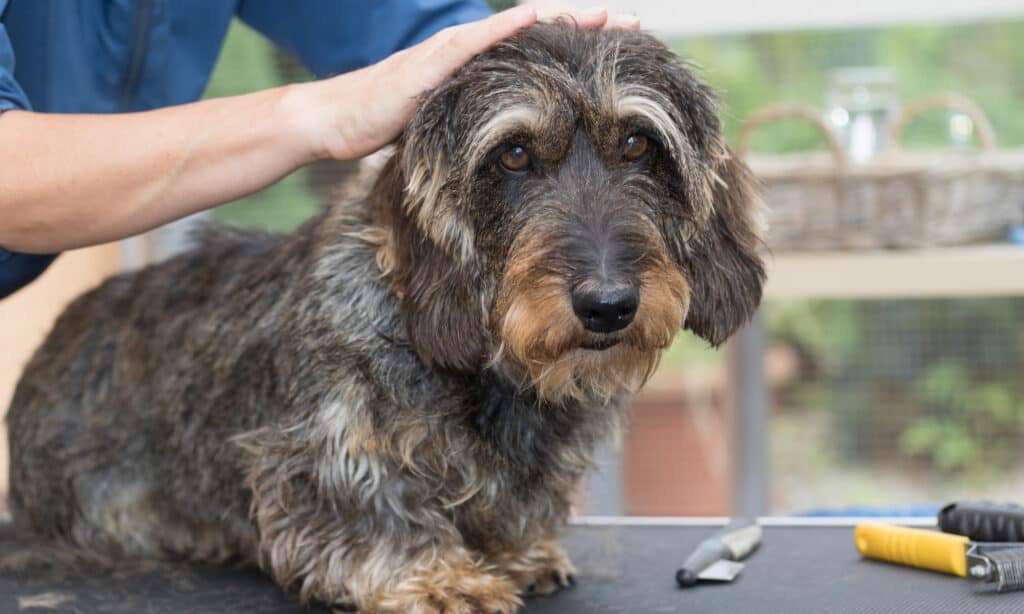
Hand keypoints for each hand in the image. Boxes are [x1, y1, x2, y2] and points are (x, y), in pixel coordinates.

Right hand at [307, 5, 640, 160]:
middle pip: (536, 34)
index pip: (536, 52)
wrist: (336, 122)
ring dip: (558, 20)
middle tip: (634, 22)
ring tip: (601, 14)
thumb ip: (477, 130)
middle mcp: (469, 54)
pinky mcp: (430, 64)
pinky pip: (473, 43)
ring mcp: (450, 54)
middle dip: (585, 25)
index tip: (623, 47)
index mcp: (478, 71)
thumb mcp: (443, 131)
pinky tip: (535, 18)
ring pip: (513, 31)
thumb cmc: (386, 127)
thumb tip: (513, 154)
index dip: (578, 46)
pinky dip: (505, 30)